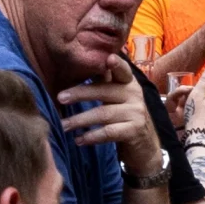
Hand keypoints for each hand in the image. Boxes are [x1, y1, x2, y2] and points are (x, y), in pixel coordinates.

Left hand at [59, 67, 164, 182]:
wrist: (144, 145)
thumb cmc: (123, 115)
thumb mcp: (116, 96)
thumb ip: (103, 81)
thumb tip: (78, 65)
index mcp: (128, 82)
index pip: (122, 70)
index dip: (117, 64)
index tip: (109, 59)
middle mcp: (135, 94)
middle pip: (104, 91)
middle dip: (80, 93)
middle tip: (60, 97)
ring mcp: (136, 113)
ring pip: (103, 114)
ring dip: (80, 120)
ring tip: (62, 125)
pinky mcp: (134, 131)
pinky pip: (109, 132)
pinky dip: (92, 136)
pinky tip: (78, 140)